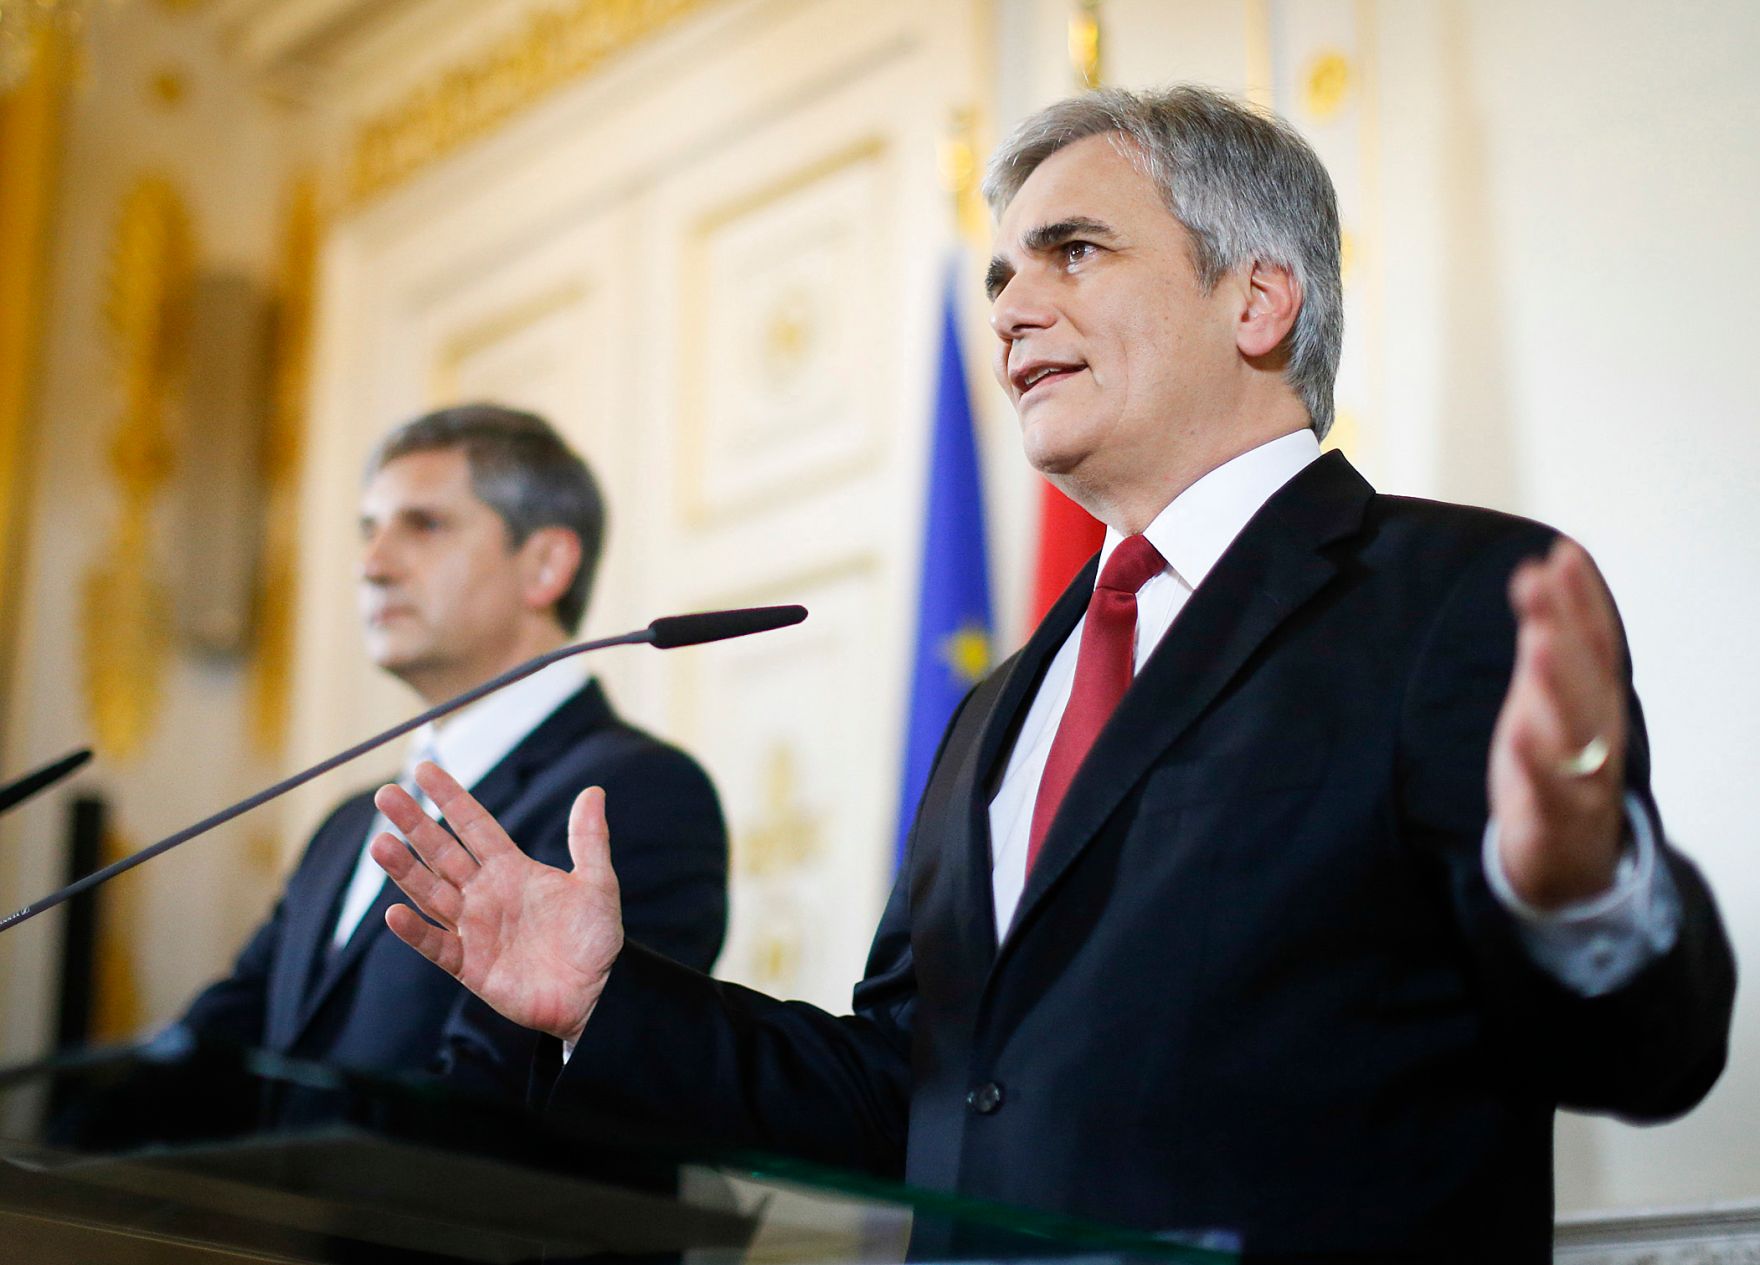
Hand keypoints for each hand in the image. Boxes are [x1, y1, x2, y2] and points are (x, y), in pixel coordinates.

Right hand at [370, 762, 623, 1044]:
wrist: (596, 993)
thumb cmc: (596, 938)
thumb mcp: (597, 884)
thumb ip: (588, 839)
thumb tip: (593, 790)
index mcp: (511, 869)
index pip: (474, 825)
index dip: (451, 798)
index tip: (424, 768)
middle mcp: (485, 893)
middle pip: (441, 852)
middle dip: (415, 825)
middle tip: (386, 795)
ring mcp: (473, 928)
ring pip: (430, 893)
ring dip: (405, 870)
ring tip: (380, 844)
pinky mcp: (468, 965)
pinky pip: (436, 944)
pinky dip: (415, 931)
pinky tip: (395, 913)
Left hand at [1488, 538, 1627, 908]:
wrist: (1568, 860)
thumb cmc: (1557, 764)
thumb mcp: (1550, 696)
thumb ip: (1547, 637)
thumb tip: (1539, 568)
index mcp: (1594, 703)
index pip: (1594, 644)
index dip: (1581, 598)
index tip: (1561, 554)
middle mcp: (1595, 736)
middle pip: (1584, 678)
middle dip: (1565, 628)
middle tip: (1540, 583)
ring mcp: (1577, 781)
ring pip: (1573, 732)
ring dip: (1556, 685)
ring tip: (1537, 642)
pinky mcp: (1550, 823)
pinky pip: (1546, 795)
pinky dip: (1534, 766)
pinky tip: (1517, 736)